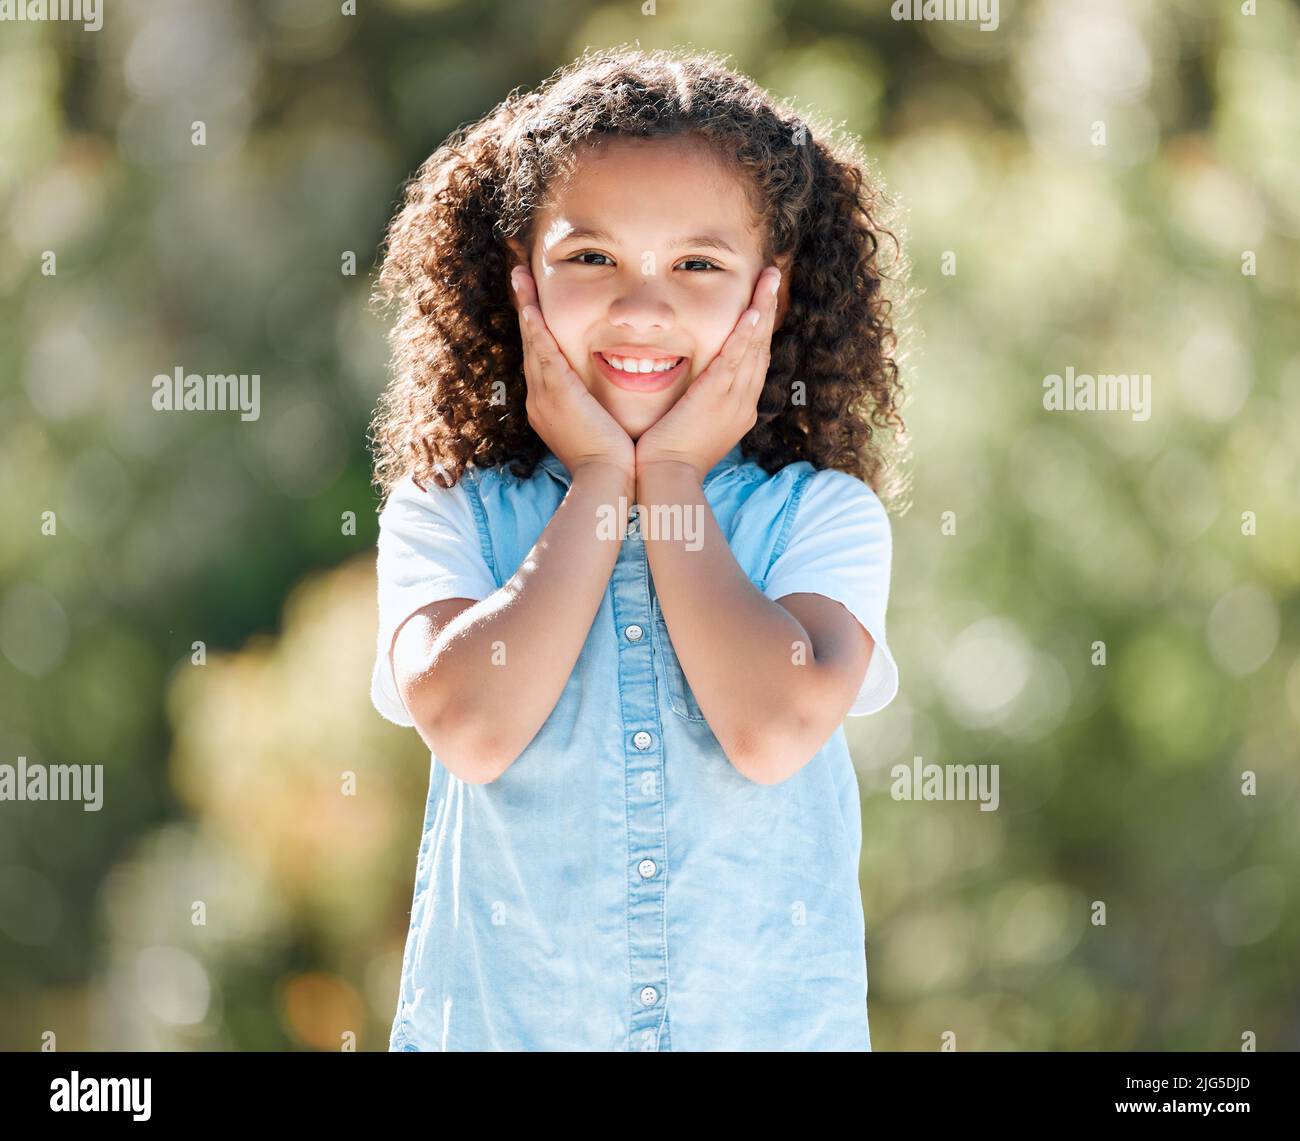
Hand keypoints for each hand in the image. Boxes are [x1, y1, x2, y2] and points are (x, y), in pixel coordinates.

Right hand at [511, 265, 635, 486]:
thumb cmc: (614, 464)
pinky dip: (536, 327)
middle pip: (531, 344)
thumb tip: (613, 400)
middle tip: (520, 277)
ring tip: (519, 275)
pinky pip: (542, 352)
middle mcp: (540, 399)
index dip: (538, 330)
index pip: (543, 359)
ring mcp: (544, 396)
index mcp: (550, 408)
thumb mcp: (604, 430)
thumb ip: (603, 410)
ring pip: (533, 341)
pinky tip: (530, 304)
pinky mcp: (557, 394)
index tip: (536, 306)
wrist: (608, 482)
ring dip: (526, 306)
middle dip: (526, 310)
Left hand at [634, 265, 781, 483]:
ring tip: (769, 279)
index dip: (758, 329)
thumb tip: (687, 391)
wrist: (668, 481)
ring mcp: (733, 401)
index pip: (753, 361)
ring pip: (754, 347)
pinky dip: (746, 335)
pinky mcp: (715, 399)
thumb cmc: (668, 459)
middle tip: (772, 277)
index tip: (761, 302)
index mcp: (738, 409)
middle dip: (767, 309)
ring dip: (762, 310)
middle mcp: (743, 403)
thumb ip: (695, 405)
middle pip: (761, 347)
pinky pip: (735, 361)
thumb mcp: (690, 427)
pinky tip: (754, 312)